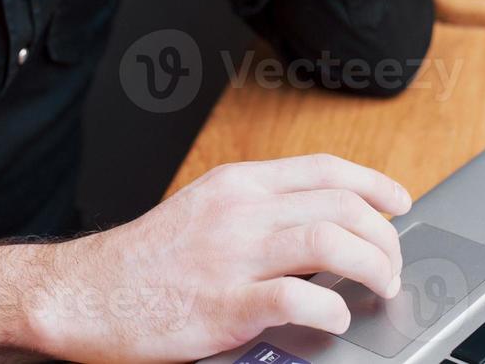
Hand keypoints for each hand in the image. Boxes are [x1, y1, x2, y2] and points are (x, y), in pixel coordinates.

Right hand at [29, 153, 411, 362]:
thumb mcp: (205, 212)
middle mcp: (240, 212)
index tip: (399, 204)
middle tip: (392, 264)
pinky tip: (335, 316)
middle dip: (384, 235)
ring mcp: (233, 256)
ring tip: (380, 287)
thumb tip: (319, 222)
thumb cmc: (146, 260)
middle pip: (340, 204)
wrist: (85, 293)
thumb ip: (258, 212)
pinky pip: (297, 297)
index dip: (375, 184)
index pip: (325, 169)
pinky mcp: (225, 304)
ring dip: (372, 264)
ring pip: (330, 239)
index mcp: (237, 185)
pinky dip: (330, 307)